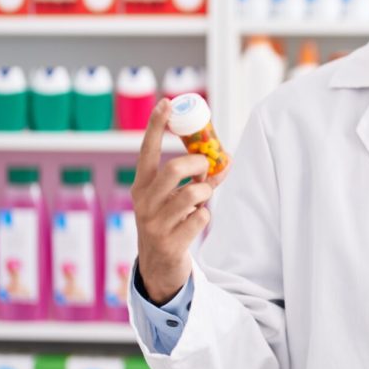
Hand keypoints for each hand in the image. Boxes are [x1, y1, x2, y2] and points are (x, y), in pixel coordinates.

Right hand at [133, 99, 231, 304]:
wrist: (158, 266)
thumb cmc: (170, 222)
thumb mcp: (175, 197)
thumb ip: (197, 178)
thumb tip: (226, 159)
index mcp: (141, 185)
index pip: (147, 150)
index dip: (156, 125)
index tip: (167, 103)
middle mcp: (143, 201)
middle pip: (174, 169)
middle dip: (197, 164)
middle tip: (204, 169)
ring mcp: (154, 222)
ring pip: (192, 193)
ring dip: (205, 193)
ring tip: (200, 201)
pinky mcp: (170, 241)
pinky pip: (201, 217)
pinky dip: (205, 216)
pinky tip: (195, 223)